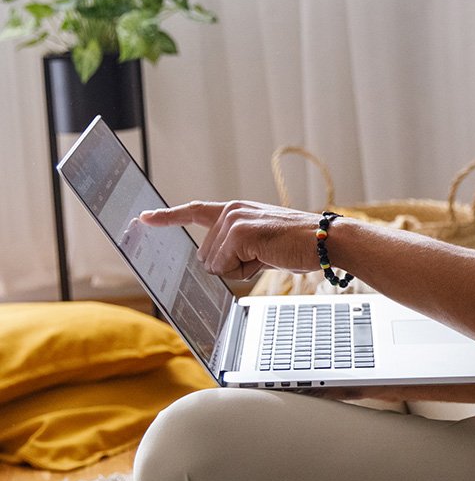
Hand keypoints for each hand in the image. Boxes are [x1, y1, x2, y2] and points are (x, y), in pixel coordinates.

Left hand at [139, 201, 320, 280]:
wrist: (325, 240)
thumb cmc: (298, 244)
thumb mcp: (261, 243)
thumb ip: (235, 247)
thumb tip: (214, 266)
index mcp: (236, 210)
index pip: (194, 211)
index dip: (167, 216)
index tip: (143, 218)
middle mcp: (231, 210)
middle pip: (205, 255)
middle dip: (229, 266)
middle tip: (262, 256)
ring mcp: (234, 220)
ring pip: (213, 264)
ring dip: (238, 269)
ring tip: (268, 255)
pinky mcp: (239, 233)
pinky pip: (224, 266)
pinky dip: (244, 270)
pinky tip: (266, 257)